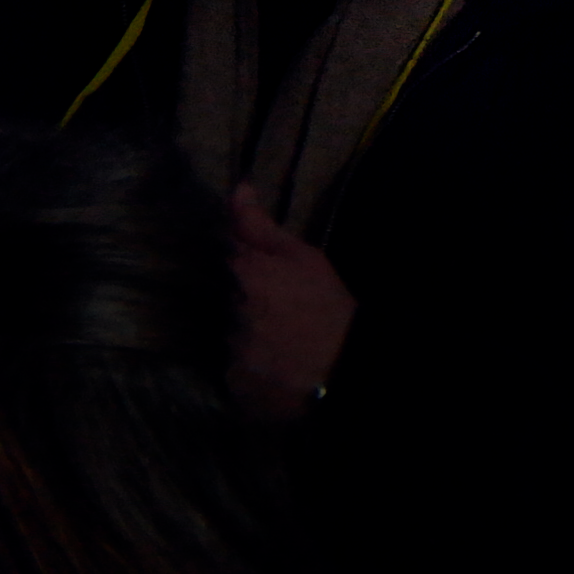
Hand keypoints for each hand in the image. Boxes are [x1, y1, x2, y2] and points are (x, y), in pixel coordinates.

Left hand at [225, 189, 359, 421]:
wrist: (346, 374)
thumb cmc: (331, 308)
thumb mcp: (305, 258)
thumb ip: (261, 226)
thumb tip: (237, 189)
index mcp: (244, 273)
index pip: (227, 255)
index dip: (246, 260)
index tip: (266, 269)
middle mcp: (228, 309)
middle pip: (226, 296)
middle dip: (246, 299)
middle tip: (283, 309)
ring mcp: (228, 350)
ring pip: (230, 334)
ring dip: (248, 334)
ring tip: (283, 341)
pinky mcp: (232, 384)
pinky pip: (235, 371)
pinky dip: (251, 368)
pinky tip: (278, 368)